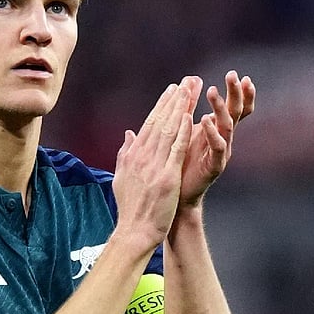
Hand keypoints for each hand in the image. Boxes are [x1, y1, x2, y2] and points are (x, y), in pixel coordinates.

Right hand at [111, 79, 194, 249]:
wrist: (134, 231)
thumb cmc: (130, 208)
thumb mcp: (122, 177)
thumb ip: (126, 153)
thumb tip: (128, 135)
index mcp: (133, 155)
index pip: (150, 124)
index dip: (162, 105)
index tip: (172, 90)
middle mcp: (142, 156)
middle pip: (160, 122)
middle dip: (174, 99)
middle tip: (187, 81)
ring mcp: (154, 165)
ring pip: (169, 130)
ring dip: (181, 108)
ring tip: (191, 90)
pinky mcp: (166, 176)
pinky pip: (176, 149)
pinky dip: (183, 131)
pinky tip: (190, 116)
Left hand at [177, 71, 254, 207]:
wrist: (176, 195)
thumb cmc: (180, 161)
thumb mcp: (184, 129)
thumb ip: (188, 108)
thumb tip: (189, 81)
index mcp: (218, 130)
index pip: (236, 108)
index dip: (241, 93)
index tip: (242, 76)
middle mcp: (224, 139)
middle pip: (236, 112)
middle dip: (236, 93)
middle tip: (232, 75)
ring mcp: (221, 152)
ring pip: (227, 126)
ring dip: (220, 107)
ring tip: (212, 91)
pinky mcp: (215, 166)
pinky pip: (218, 147)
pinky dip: (212, 133)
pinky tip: (204, 119)